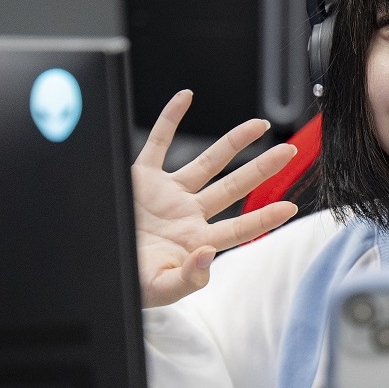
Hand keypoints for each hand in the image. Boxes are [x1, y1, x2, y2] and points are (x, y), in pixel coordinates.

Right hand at [133, 90, 298, 307]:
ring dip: (233, 142)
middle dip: (262, 168)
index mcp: (195, 242)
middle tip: (289, 150)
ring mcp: (167, 194)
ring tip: (259, 124)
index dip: (263, 218)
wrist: (97, 265)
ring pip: (207, 162)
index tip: (290, 208)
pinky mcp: (142, 178)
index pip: (238, 228)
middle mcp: (187, 214)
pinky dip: (170, 118)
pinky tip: (186, 97)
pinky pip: (159, 142)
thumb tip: (209, 255)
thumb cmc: (129, 283)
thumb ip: (187, 278)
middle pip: (233, 187)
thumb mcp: (159, 290)